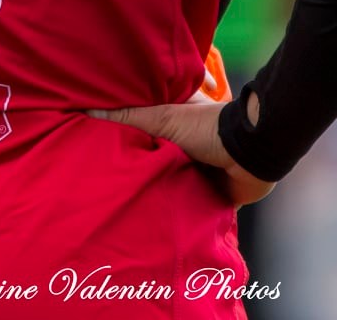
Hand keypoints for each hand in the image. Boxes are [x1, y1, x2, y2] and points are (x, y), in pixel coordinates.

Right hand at [87, 99, 274, 206]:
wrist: (250, 155)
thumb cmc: (207, 129)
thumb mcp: (163, 118)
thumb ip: (129, 117)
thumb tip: (86, 108)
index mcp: (174, 125)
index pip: (143, 133)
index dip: (123, 141)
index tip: (96, 150)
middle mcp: (184, 148)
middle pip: (153, 162)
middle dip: (136, 173)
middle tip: (103, 186)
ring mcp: (197, 173)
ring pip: (168, 187)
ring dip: (155, 196)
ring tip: (120, 209)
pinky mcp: (209, 197)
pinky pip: (187, 209)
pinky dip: (175, 216)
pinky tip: (152, 227)